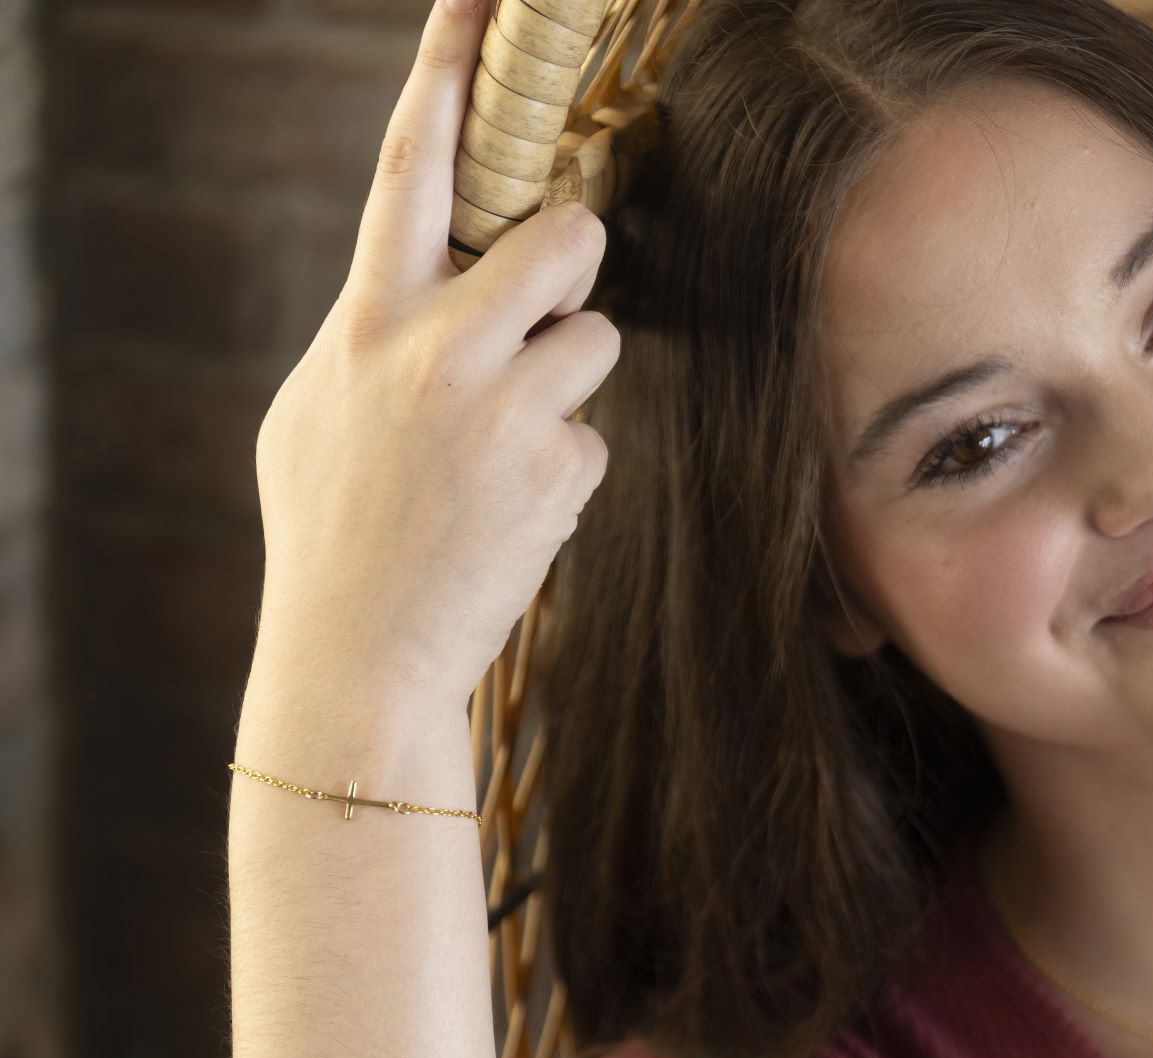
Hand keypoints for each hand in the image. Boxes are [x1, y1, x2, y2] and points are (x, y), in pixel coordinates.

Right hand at [253, 0, 619, 712]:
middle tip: (551, 291)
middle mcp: (440, 353)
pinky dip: (561, 463)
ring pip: (596, 335)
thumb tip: (427, 287)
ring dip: (565, 375)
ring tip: (503, 442)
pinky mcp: (561, 473)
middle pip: (565, 234)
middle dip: (573, 248)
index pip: (409, 172)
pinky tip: (509, 510)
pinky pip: (591, 433)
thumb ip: (370, 335)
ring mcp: (508, 415)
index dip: (445, 77)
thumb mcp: (315, 414)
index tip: (480, 4)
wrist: (361, 656)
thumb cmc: (329, 531)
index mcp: (367, 325)